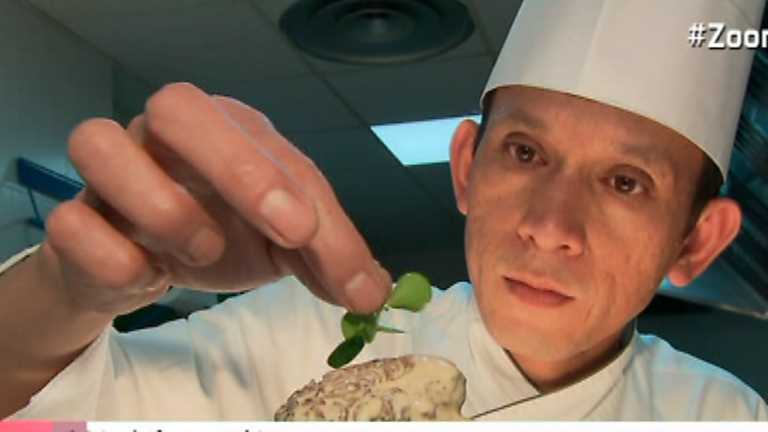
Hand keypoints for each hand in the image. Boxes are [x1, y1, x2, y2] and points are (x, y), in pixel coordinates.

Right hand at [41, 82, 391, 316]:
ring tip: (204, 251)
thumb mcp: (281, 248)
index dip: (304, 196)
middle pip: (179, 107)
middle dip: (240, 166)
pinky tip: (148, 276)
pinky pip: (72, 223)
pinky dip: (115, 257)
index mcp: (228, 132)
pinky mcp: (73, 218)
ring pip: (102, 145)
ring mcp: (110, 171)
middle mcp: (164, 137)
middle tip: (290, 229)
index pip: (272, 152)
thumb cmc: (215, 238)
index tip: (327, 247)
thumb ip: (327, 259)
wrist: (137, 268)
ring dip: (165, 208)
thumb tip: (375, 294)